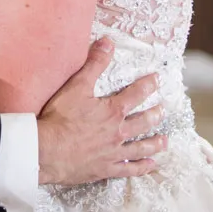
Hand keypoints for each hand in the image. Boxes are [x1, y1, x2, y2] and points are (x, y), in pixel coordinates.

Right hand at [36, 38, 166, 185]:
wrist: (47, 151)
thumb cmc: (60, 118)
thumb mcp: (77, 86)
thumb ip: (94, 64)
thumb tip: (108, 42)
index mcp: (112, 111)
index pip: (136, 94)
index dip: (148, 85)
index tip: (157, 80)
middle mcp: (118, 131)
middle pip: (143, 122)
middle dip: (155, 114)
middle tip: (163, 110)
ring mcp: (114, 152)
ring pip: (140, 147)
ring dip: (154, 143)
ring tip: (165, 141)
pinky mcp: (106, 169)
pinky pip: (129, 169)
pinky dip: (141, 167)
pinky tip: (150, 165)